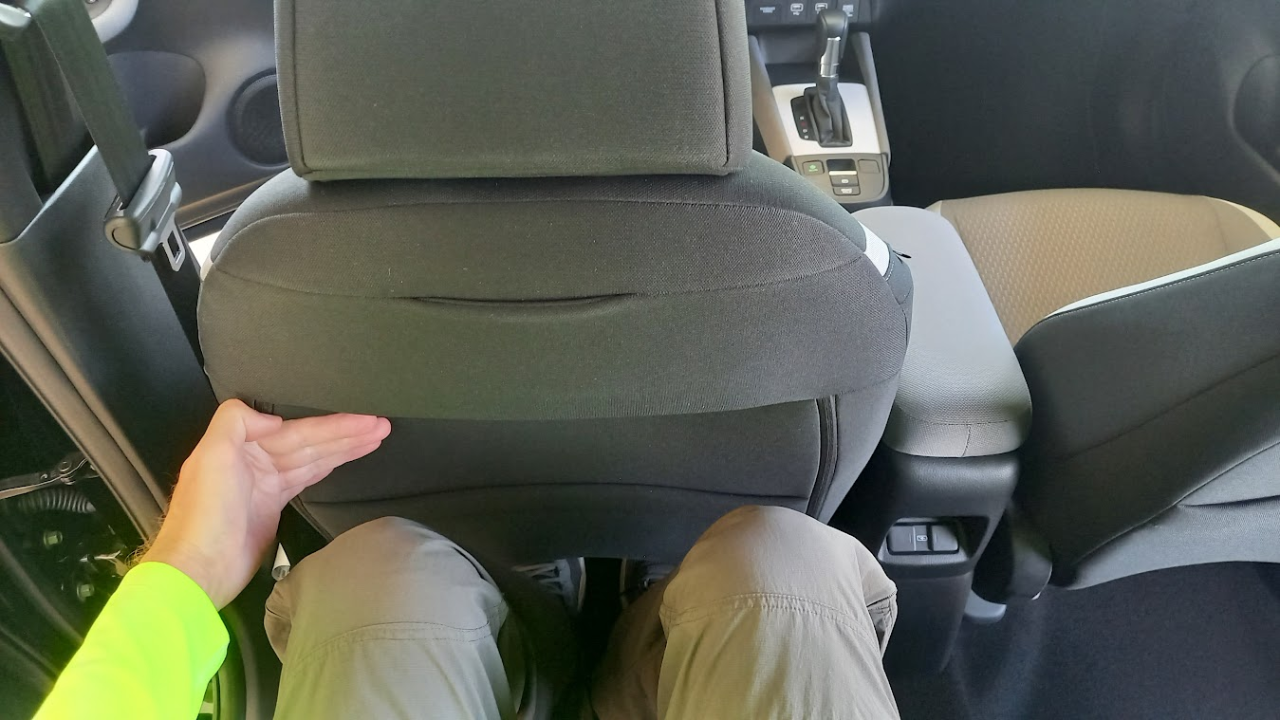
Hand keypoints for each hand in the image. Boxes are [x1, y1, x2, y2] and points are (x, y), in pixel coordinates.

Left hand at [143, 399, 390, 607]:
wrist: (200, 570)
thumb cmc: (204, 516)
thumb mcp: (210, 456)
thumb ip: (236, 422)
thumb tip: (274, 419)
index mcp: (240, 446)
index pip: (297, 430)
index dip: (333, 424)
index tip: (363, 417)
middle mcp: (254, 461)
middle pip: (309, 442)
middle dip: (346, 433)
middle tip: (380, 425)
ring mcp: (265, 485)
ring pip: (312, 459)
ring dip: (344, 448)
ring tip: (375, 437)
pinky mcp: (272, 508)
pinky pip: (306, 479)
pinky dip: (328, 467)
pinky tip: (346, 458)